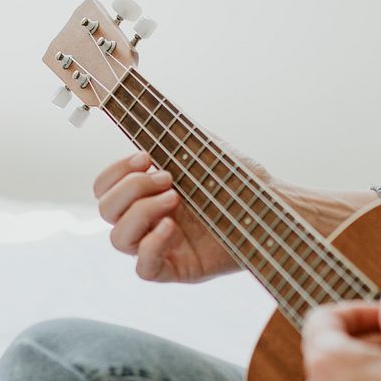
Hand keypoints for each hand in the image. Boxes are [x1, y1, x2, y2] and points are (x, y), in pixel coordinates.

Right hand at [93, 150, 376, 282]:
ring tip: (175, 199)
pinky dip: (150, 246)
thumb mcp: (201, 149)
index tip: (146, 158)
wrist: (276, 206)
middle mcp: (148, 220)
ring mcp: (160, 246)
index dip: (114, 173)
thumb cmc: (241, 179)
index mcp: (146, 193)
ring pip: (117, 239)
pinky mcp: (175, 269)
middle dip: (131, 188)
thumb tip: (141, 111)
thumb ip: (169, 137)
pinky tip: (172, 228)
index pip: (104, 188)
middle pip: (105, 211)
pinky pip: (143, 269)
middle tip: (168, 178)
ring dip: (141, 213)